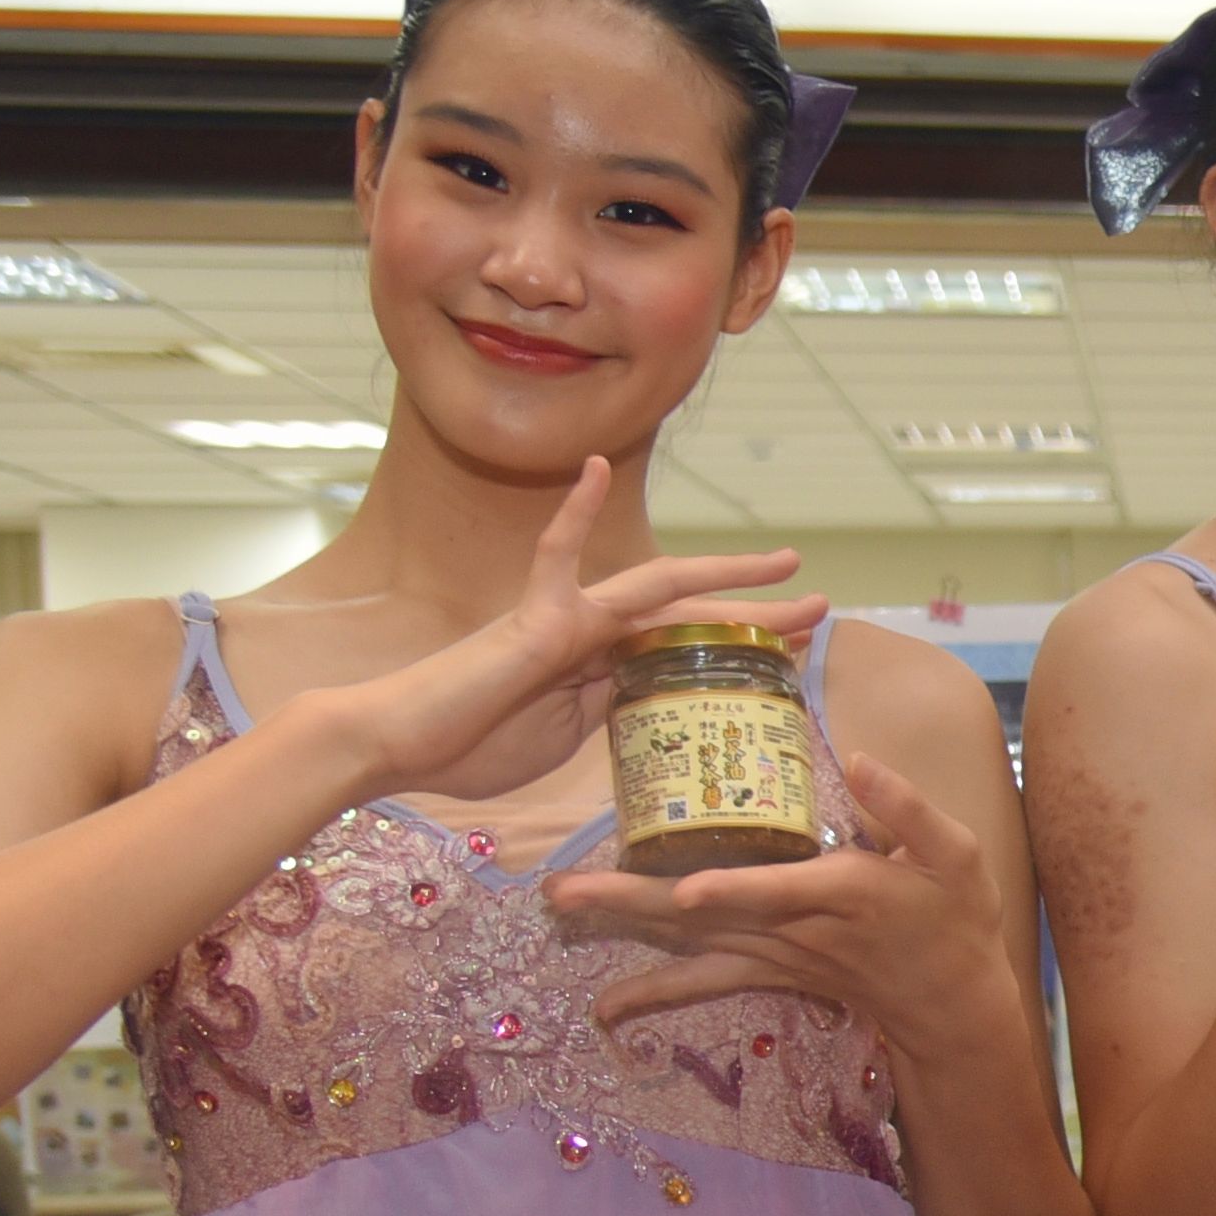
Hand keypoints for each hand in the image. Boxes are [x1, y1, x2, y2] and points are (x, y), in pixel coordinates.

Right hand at [327, 464, 811, 808]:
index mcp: (598, 665)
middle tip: (821, 607)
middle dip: (757, 612)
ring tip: (785, 564)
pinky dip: (572, 514)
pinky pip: (554, 559)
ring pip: (656, 588)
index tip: (796, 647)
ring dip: (723, 577)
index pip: (685, 648)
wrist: (395, 743)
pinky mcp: (532, 622)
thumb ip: (605, 711)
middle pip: (689, 614)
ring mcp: (562, 620)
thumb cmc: (466, 746)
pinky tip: (592, 470)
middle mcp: (589, 633)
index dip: (742, 646)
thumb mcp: (560, 740)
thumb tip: (650, 705)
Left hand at [543, 742, 1026, 1064]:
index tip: (686, 889)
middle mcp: (799, 929)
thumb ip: (912, 808)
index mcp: (846, 892)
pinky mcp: (770, 970)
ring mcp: (778, 954)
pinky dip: (655, 991)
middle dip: (631, 901)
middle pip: (706, 914)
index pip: (781, 890)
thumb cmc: (955, 917)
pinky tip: (605, 1006)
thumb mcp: (958, 855)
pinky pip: (705, 981)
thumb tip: (861, 758)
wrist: (951, 1002)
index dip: (734, 890)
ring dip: (623, 927)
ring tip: (559, 907)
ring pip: (692, 941)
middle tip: (563, 889)